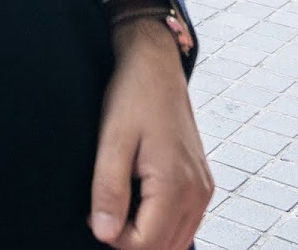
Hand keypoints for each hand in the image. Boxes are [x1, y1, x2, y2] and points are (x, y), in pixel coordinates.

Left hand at [88, 19, 213, 248]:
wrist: (156, 66)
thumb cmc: (132, 96)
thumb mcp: (112, 140)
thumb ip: (109, 190)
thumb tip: (103, 235)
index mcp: (176, 184)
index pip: (146, 245)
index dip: (114, 240)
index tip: (94, 213)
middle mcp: (198, 192)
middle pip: (164, 248)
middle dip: (131, 240)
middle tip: (105, 209)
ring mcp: (204, 189)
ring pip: (176, 241)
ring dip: (147, 235)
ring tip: (121, 202)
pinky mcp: (202, 184)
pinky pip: (184, 223)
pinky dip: (161, 224)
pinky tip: (139, 199)